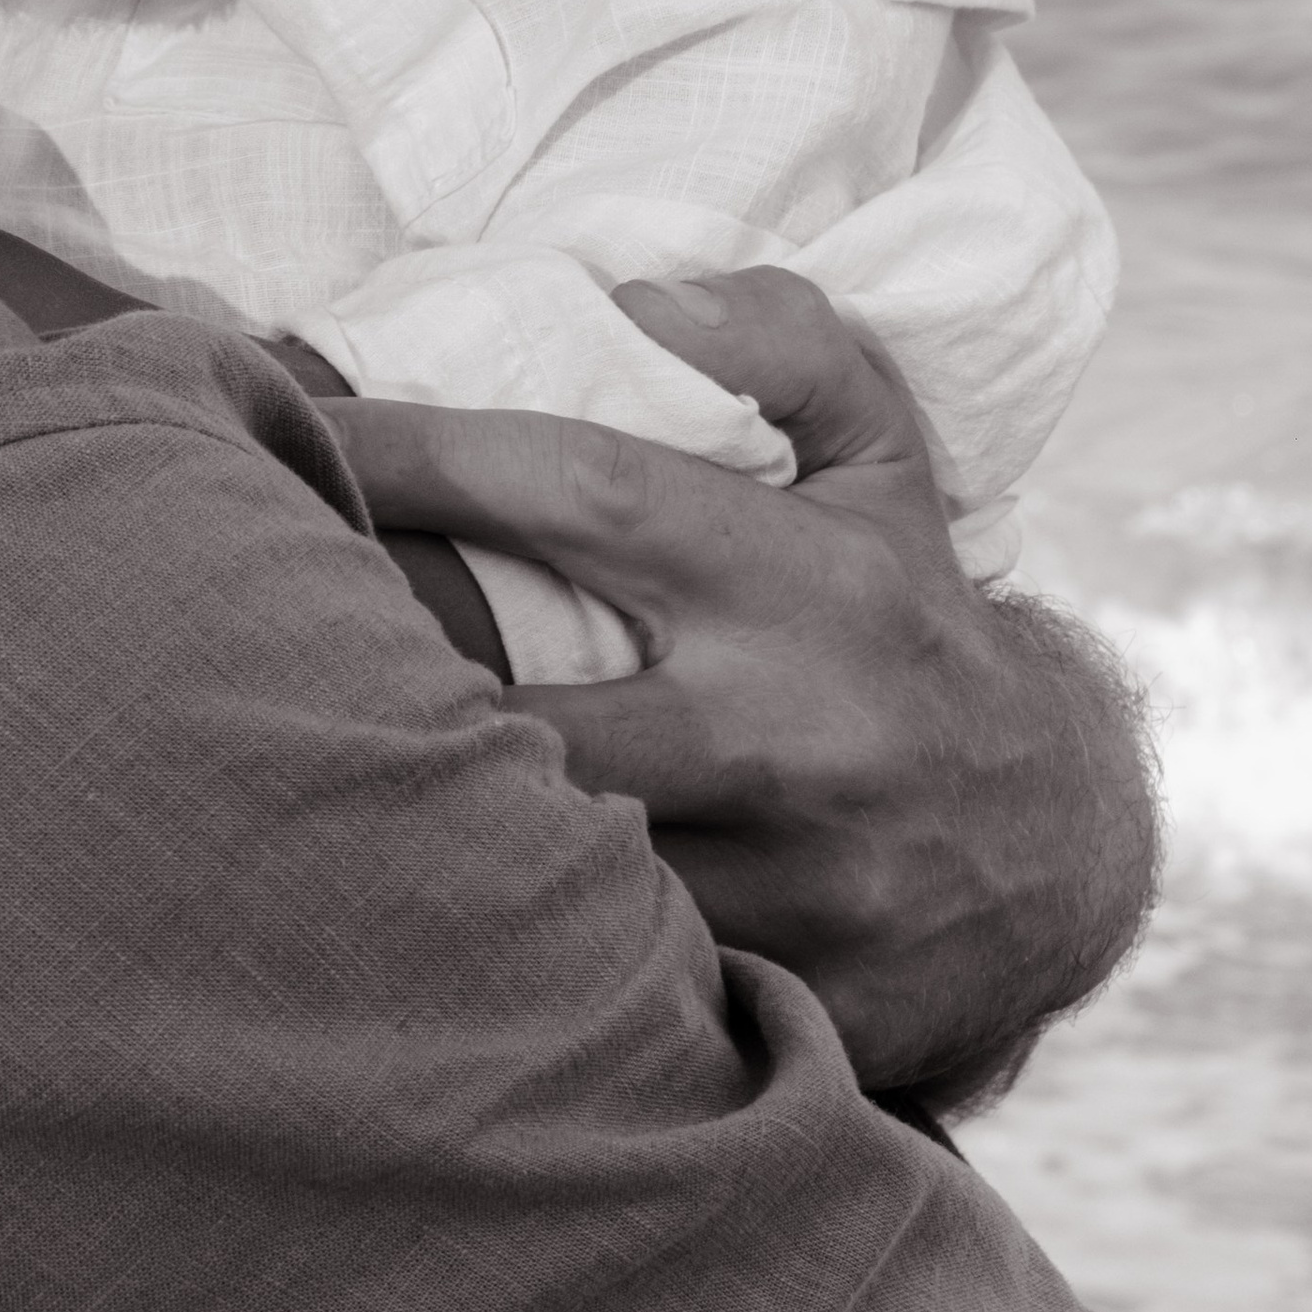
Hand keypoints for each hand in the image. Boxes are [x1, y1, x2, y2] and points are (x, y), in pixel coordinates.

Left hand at [327, 269, 1156, 1110]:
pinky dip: (503, 948)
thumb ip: (779, 340)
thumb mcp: (880, 453)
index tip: (291, 426)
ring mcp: (796, 886)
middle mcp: (797, 730)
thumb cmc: (904, 616)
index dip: (417, 455)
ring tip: (281, 776)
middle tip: (245, 639)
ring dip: (417, 827)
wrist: (1065, 849)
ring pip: (550, 871)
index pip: (577, 490)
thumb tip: (636, 305)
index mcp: (799, 578)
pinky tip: (398, 913)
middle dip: (377, 681)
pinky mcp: (792, 1007)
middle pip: (528, 713)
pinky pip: (602, 987)